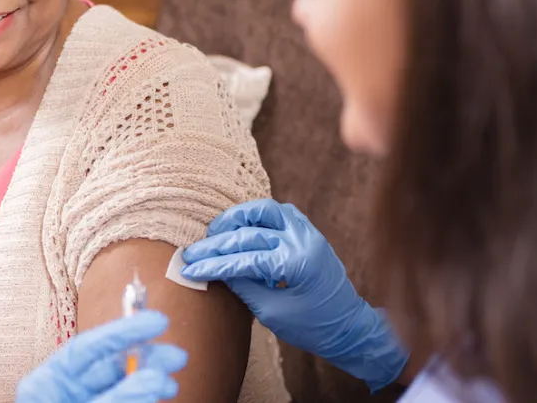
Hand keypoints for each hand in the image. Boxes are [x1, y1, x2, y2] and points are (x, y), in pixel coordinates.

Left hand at [16, 310, 188, 402]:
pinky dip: (143, 397)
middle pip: (110, 366)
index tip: (156, 322)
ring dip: (150, 382)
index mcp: (47, 385)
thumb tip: (153, 378)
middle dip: (146, 359)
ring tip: (171, 386)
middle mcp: (66, 394)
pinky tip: (160, 394)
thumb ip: (119, 399)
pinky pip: (126, 400)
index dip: (124, 332)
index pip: (88, 348)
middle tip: (177, 357)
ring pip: (123, 386)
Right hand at [180, 199, 406, 391]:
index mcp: (296, 263)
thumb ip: (243, 286)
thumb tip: (215, 269)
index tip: (188, 269)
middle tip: (192, 252)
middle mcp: (302, 240)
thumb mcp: (271, 312)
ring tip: (215, 232)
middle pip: (248, 233)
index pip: (243, 259)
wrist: (347, 326)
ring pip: (265, 210)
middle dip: (216, 244)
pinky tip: (241, 227)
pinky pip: (279, 212)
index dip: (212, 264)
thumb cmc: (312, 326)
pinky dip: (257, 215)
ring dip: (237, 218)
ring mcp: (307, 232)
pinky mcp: (308, 231)